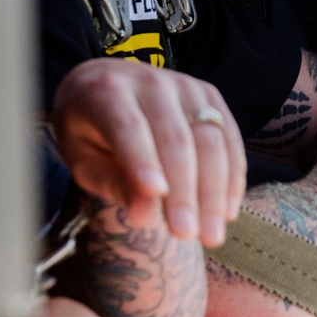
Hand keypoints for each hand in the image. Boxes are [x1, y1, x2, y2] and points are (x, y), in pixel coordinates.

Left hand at [53, 60, 246, 248]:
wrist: (105, 85)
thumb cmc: (89, 132)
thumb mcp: (84, 160)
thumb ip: (112, 184)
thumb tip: (144, 215)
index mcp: (105, 91)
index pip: (128, 127)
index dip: (144, 161)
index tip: (156, 197)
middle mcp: (149, 80)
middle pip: (175, 138)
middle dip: (184, 190)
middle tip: (187, 235)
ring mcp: (186, 85)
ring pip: (209, 140)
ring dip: (214, 192)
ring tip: (211, 235)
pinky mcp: (210, 96)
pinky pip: (230, 138)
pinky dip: (232, 178)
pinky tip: (227, 212)